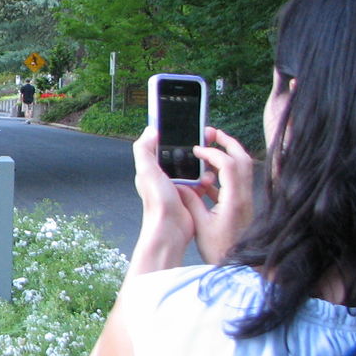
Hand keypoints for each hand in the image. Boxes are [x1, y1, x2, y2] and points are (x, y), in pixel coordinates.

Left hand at [127, 126, 198, 274]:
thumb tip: (151, 130)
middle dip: (192, 148)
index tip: (184, 125)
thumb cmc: (157, 203)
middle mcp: (164, 176)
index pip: (160, 145)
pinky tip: (210, 178)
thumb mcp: (147, 172)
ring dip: (202, 164)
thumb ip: (144, 150)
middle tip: (204, 139)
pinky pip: (201, 181)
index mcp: (152, 168)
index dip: (171, 135)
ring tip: (208, 161)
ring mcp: (178, 185)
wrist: (171, 230)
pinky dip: (207, 179)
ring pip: (193, 167)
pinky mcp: (191, 195)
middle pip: (180, 155)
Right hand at [176, 126, 254, 263]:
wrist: (240, 267)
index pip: (228, 165)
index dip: (212, 153)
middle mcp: (244, 196)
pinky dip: (223, 174)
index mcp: (235, 199)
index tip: (196, 151)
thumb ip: (191, 201)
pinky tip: (206, 181)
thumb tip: (180, 185)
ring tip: (207, 151)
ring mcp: (246, 200)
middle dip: (227, 142)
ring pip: (242, 169)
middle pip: (243, 159)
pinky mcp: (242, 206)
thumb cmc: (222, 250)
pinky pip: (236, 182)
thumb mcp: (201, 225)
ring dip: (226, 156)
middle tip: (211, 133)